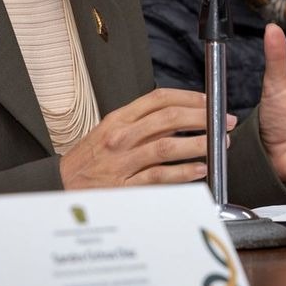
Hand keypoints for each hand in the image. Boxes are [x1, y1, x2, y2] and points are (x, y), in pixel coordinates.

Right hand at [58, 86, 235, 188]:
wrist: (61, 186)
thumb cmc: (90, 159)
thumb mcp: (112, 131)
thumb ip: (144, 124)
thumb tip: (181, 118)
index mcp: (120, 119)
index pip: (159, 99)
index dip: (189, 98)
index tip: (210, 103)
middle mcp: (121, 137)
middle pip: (168, 119)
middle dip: (202, 118)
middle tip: (224, 123)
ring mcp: (123, 162)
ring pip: (167, 147)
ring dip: (197, 144)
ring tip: (218, 145)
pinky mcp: (124, 186)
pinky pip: (159, 177)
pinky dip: (182, 173)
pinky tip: (199, 169)